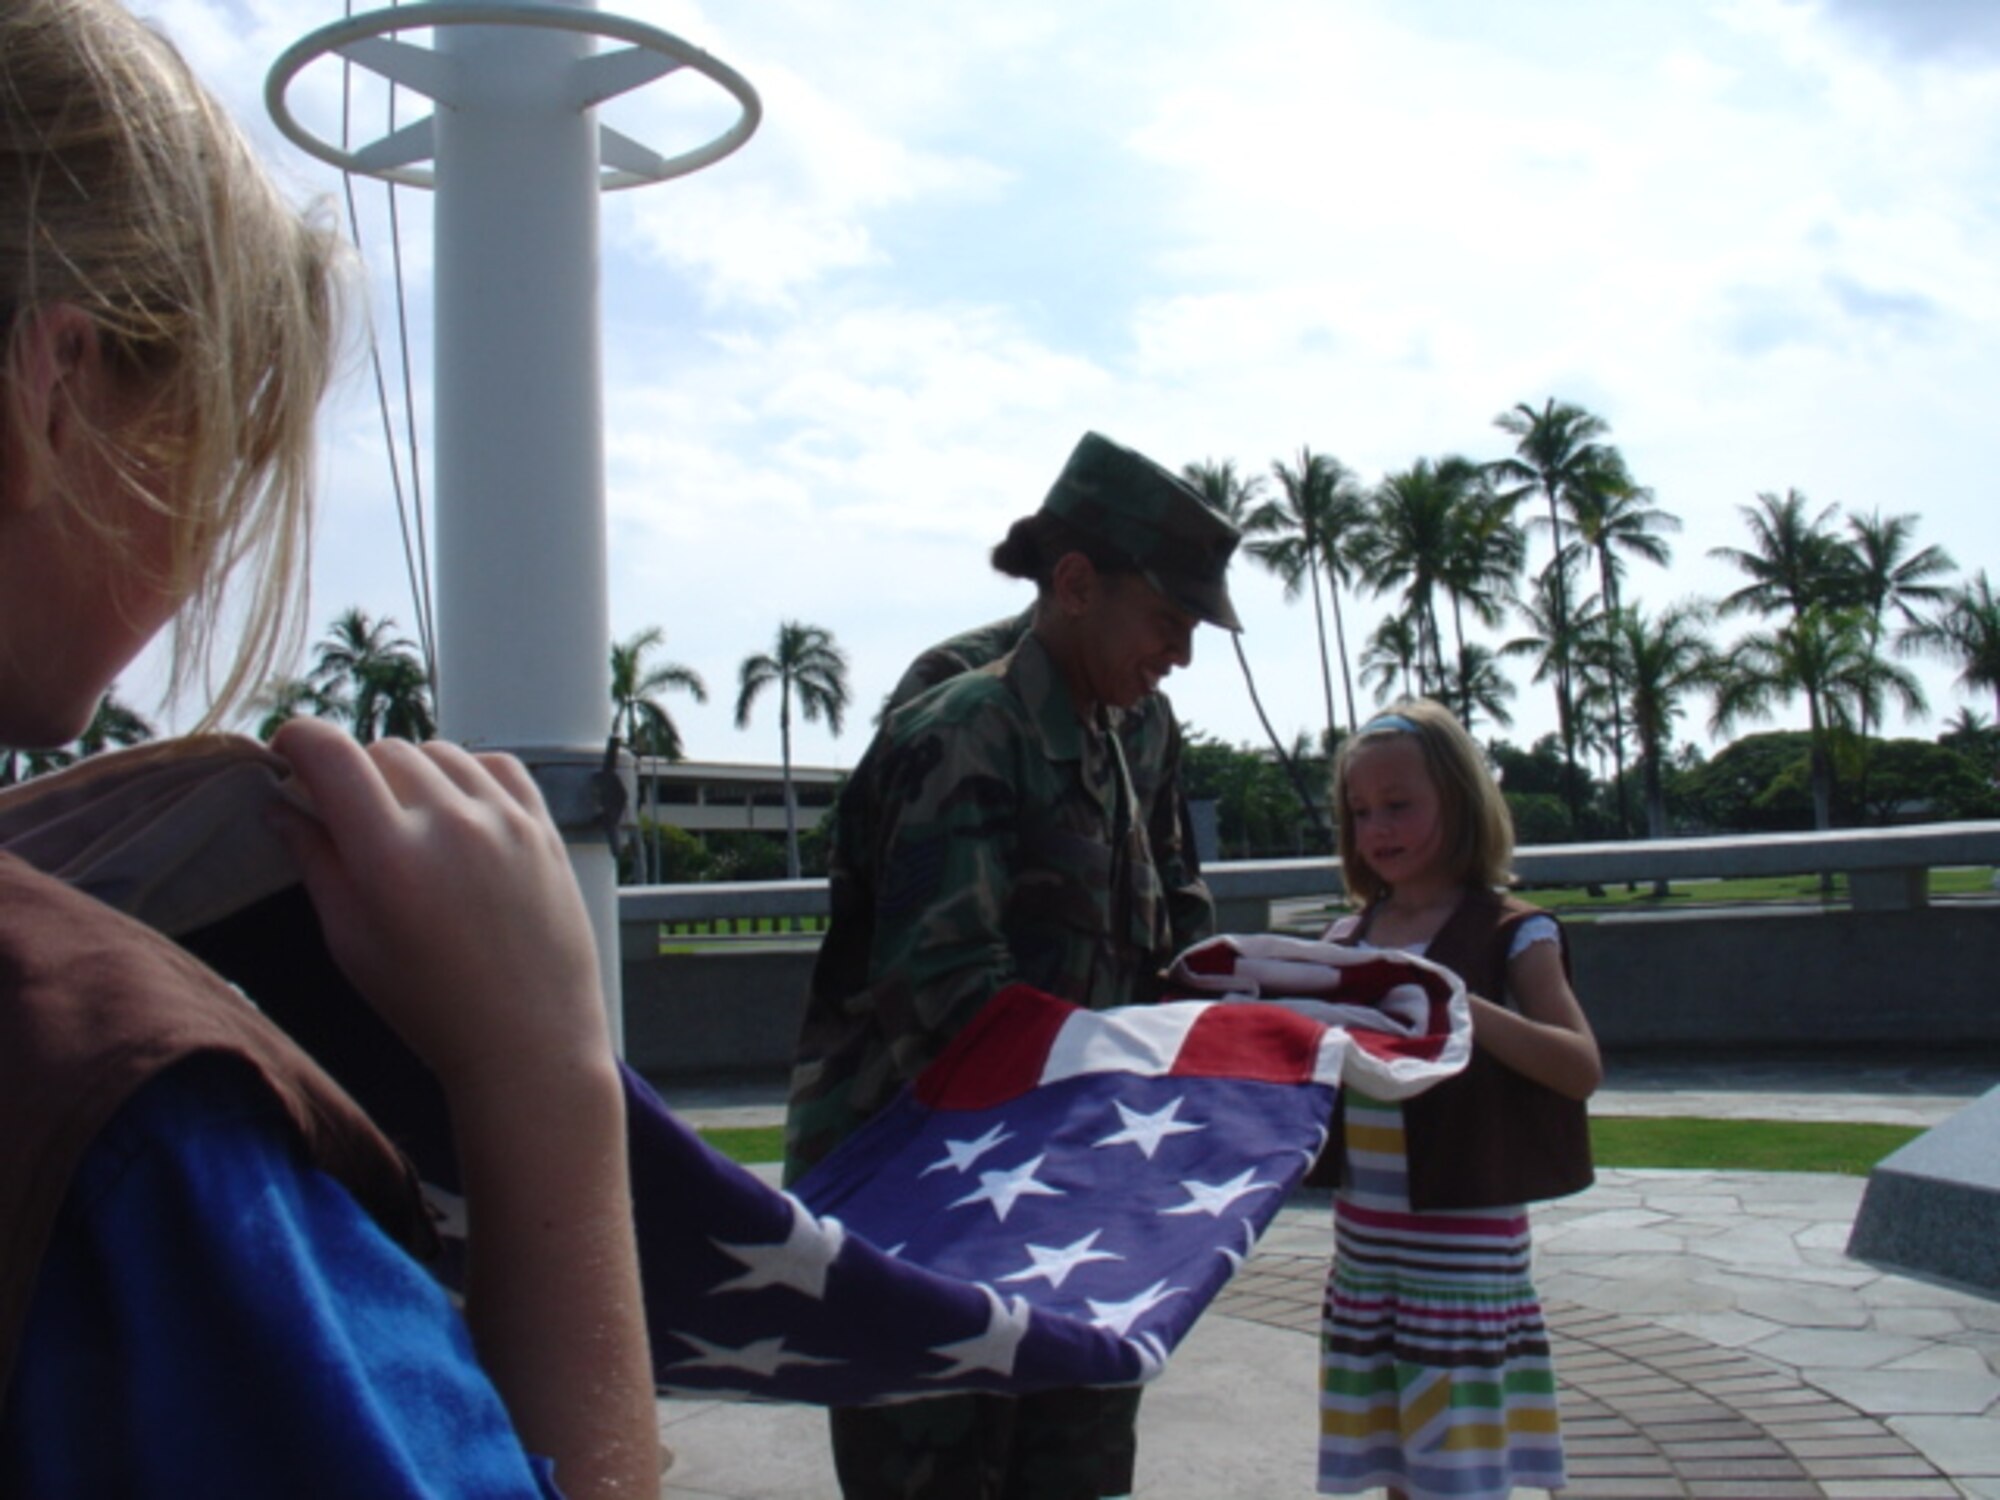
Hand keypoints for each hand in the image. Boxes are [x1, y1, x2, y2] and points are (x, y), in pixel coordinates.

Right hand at [268, 718, 606, 1092]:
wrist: (530, 1041)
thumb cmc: (430, 1006)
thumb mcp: (352, 943)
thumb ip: (315, 863)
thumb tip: (281, 806)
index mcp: (390, 856)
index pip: (331, 754)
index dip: (296, 741)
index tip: (286, 756)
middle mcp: (451, 823)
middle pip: (383, 750)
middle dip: (354, 774)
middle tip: (347, 816)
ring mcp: (506, 820)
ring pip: (440, 751)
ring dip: (411, 774)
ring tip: (407, 824)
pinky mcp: (543, 827)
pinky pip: (496, 765)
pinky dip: (467, 776)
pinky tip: (457, 813)